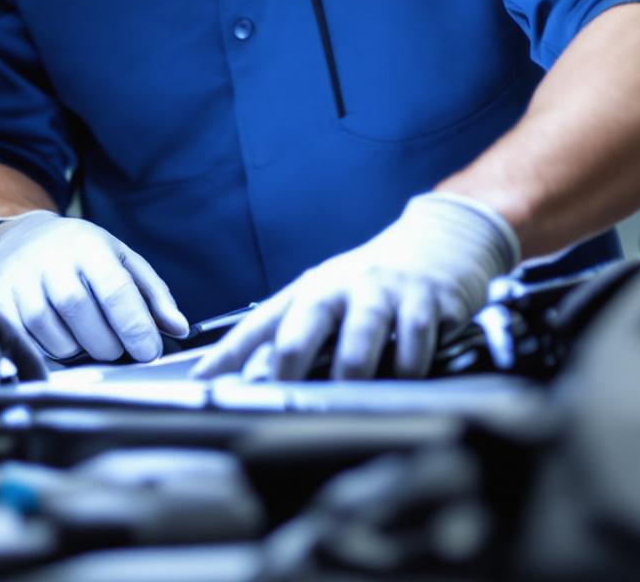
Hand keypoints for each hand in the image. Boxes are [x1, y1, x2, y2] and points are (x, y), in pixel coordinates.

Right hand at [0, 212, 190, 362]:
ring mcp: (22, 285)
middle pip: (85, 319)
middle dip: (109, 345)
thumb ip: (152, 293)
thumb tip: (179, 328)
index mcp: (88, 247)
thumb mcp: (119, 258)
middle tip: (118, 348)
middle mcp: (51, 263)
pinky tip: (62, 339)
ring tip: (87, 338)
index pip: (115, 292)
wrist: (13, 240)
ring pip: (57, 339)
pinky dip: (52, 353)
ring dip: (80, 351)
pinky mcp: (1, 306)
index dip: (136, 328)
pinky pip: (32, 346)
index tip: (150, 351)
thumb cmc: (76, 252)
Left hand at [193, 193, 517, 380]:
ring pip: (359, 345)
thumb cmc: (374, 281)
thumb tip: (256, 383)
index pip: (257, 328)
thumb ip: (296, 337)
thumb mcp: (331, 299)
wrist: (440, 239)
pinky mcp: (427, 302)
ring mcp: (383, 294)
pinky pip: (413, 347)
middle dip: (287, 368)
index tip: (200, 385)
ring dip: (352, 376)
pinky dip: (409, 369)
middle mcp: (341, 289)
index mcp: (310, 292)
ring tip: (353, 399)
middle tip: (281, 399)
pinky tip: (408, 376)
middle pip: (302, 330)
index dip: (226, 358)